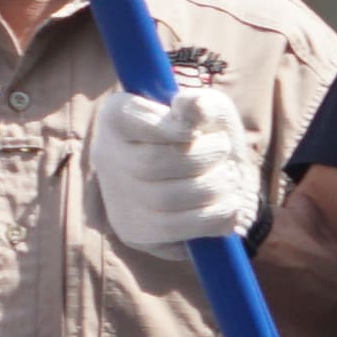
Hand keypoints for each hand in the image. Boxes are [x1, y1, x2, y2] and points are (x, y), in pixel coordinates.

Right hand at [86, 85, 262, 253]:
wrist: (213, 180)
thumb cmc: (207, 137)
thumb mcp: (210, 110)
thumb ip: (203, 105)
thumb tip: (191, 106)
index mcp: (116, 117)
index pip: (129, 120)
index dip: (170, 127)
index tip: (197, 131)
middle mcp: (107, 157)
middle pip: (151, 163)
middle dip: (203, 157)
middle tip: (224, 149)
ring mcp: (116, 199)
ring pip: (165, 198)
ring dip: (213, 187)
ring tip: (229, 177)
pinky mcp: (134, 232)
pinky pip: (175, 229)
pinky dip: (213, 217)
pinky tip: (228, 204)